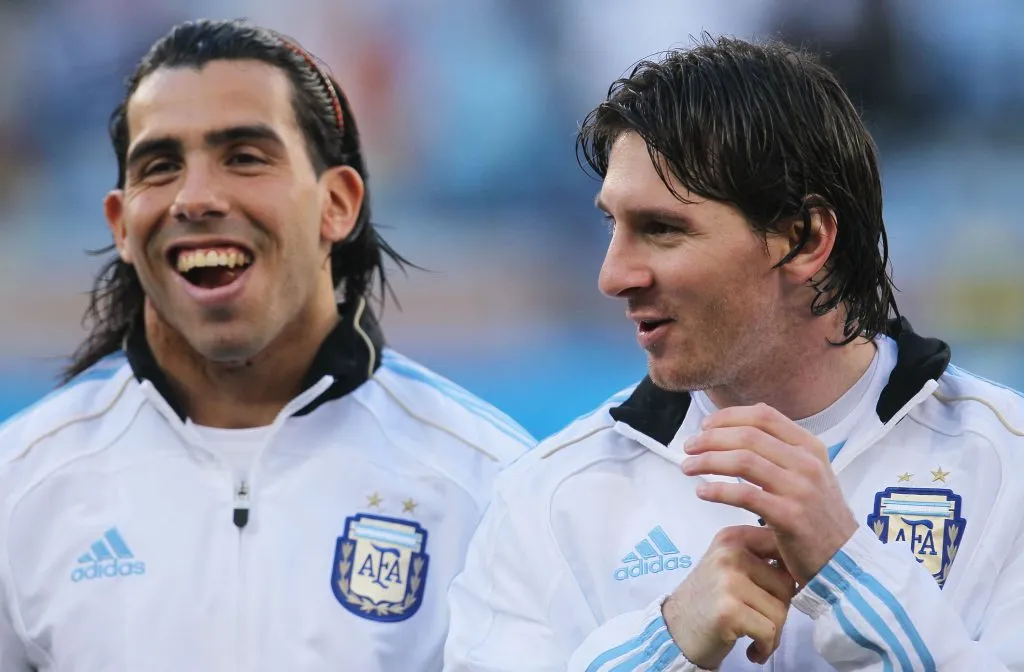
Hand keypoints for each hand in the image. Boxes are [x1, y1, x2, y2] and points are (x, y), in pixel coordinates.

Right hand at [662, 525, 795, 667]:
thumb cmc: (708, 601)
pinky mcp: (728, 610)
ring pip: (781, 610)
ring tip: (755, 637)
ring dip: (773, 632)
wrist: (675, 631)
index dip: (789, 576)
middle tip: (760, 622)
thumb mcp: (729, 567)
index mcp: (732, 538)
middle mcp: (729, 554)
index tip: (773, 594)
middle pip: (787, 584)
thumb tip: (801, 563)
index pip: (781, 548)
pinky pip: (769, 631)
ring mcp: (728, 581)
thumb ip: (759, 558)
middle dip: (780, 609)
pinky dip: (765, 647)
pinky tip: (753, 650)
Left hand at [681, 403, 858, 584]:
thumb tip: (734, 433)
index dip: (728, 417)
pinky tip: (702, 492)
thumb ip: (780, 453)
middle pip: (747, 436)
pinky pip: (744, 495)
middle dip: (710, 438)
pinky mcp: (790, 516)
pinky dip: (717, 490)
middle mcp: (807, 463)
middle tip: (688, 447)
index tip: (705, 425)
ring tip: (687, 467)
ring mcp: (800, 489)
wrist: (845, 560)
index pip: (764, 416)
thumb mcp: (808, 475)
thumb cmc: (818, 517)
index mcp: (810, 447)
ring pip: (743, 461)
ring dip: (707, 461)